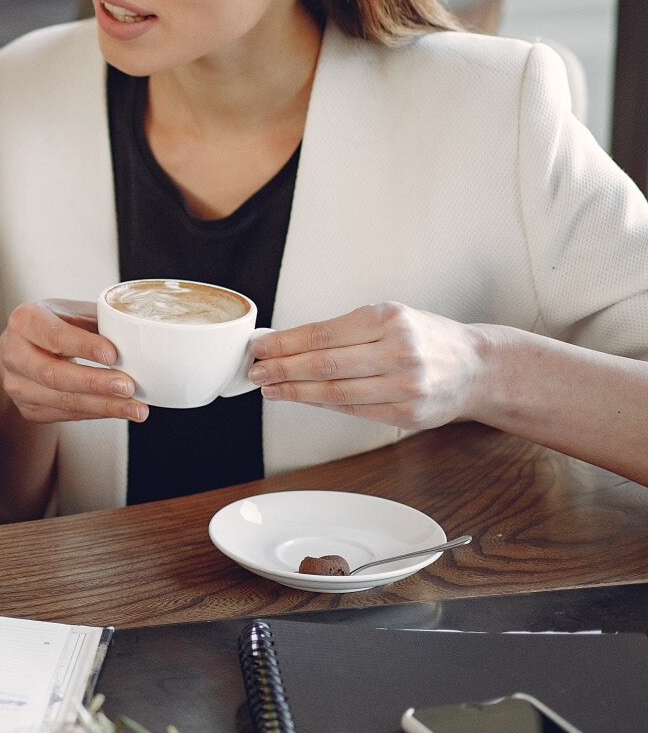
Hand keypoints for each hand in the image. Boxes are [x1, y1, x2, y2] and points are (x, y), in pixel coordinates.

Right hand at [0, 298, 145, 423]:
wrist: (26, 348)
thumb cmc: (56, 325)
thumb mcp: (73, 312)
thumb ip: (98, 321)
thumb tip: (139, 334)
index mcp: (24, 321)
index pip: (55, 336)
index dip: (85, 347)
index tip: (114, 355)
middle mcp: (14, 354)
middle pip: (54, 375)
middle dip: (95, 383)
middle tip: (129, 387)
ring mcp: (18, 385)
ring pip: (62, 401)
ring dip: (103, 406)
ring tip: (136, 408)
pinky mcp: (28, 409)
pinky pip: (66, 415)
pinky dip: (96, 413)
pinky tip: (118, 410)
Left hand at [248, 303, 485, 428]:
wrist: (477, 366)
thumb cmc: (425, 337)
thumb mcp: (390, 318)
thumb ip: (344, 331)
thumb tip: (288, 344)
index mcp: (389, 319)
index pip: (323, 334)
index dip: (286, 343)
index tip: (260, 347)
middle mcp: (399, 351)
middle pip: (325, 365)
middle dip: (283, 370)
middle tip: (256, 371)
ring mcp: (405, 385)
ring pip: (336, 392)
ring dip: (296, 392)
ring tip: (270, 389)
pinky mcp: (408, 414)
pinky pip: (354, 410)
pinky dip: (323, 405)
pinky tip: (303, 399)